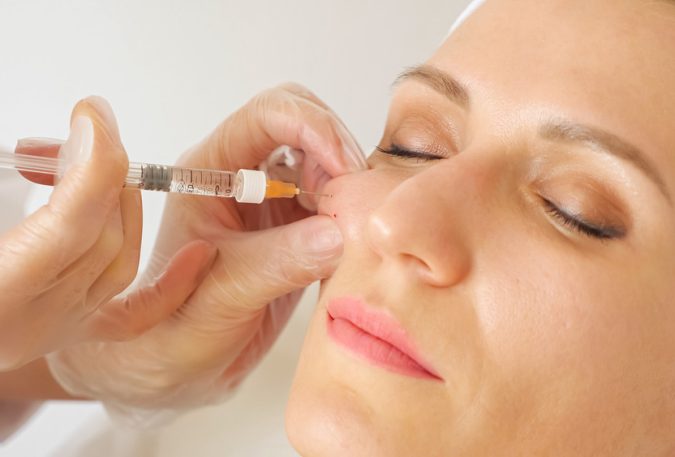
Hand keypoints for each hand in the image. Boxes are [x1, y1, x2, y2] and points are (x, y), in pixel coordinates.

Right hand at [0, 97, 215, 369]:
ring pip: (116, 264)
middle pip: (98, 241)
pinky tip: (196, 256)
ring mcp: (50, 334)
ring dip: (119, 202)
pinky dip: (170, 285)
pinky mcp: (63, 333)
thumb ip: (18, 182)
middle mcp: (26, 325)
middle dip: (105, 170)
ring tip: (102, 160)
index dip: (91, 164)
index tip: (92, 116)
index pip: (67, 230)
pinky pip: (131, 314)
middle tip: (93, 126)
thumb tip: (47, 155)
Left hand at [46, 84, 366, 423]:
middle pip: (304, 124)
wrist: (177, 363)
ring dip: (348, 186)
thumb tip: (337, 235)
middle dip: (337, 152)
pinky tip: (351, 246)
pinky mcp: (297, 226)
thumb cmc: (175, 329)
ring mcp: (272, 200)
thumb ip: (275, 264)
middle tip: (352, 202)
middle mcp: (243, 176)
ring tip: (351, 231)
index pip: (268, 115)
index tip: (344, 168)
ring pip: (326, 161)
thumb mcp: (221, 297)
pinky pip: (336, 201)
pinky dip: (352, 214)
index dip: (313, 128)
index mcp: (209, 171)